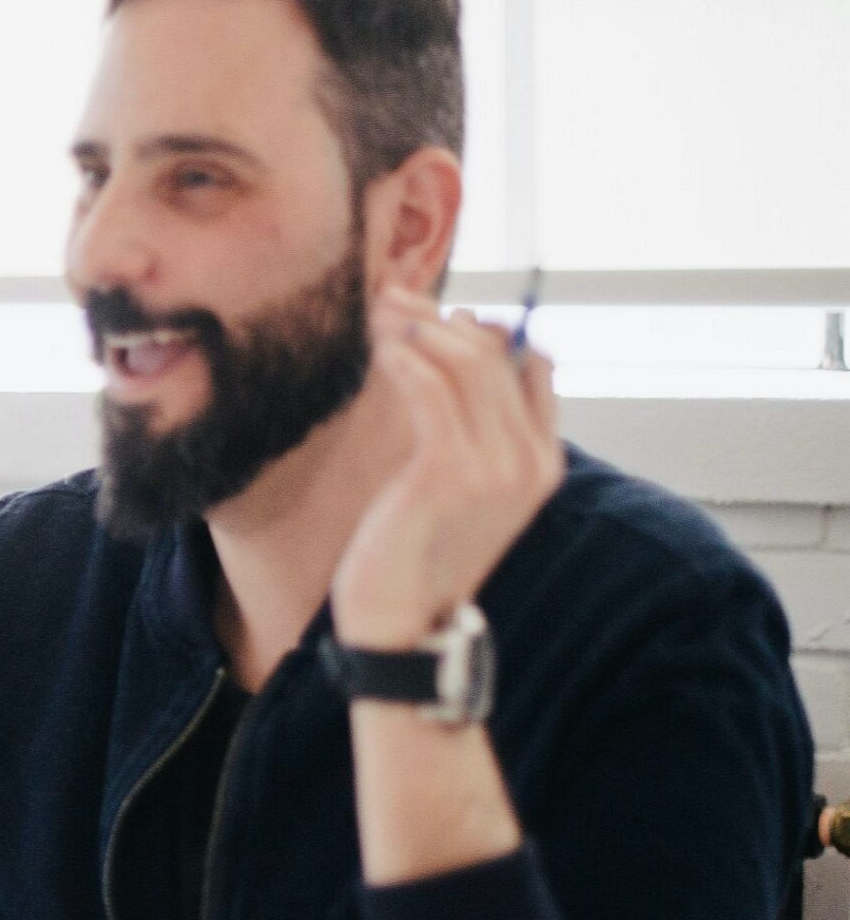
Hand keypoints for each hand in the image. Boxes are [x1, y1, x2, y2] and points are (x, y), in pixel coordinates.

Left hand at [332, 284, 564, 647]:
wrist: (398, 622)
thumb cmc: (415, 553)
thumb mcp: (454, 489)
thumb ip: (468, 433)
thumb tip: (454, 363)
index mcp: (542, 463)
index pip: (532, 369)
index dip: (487, 331)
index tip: (438, 315)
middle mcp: (530, 461)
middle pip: (497, 357)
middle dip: (440, 317)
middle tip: (392, 296)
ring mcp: (496, 467)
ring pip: (465, 364)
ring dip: (416, 326)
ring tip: (377, 311)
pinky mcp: (449, 471)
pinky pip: (431, 390)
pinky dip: (404, 357)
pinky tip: (380, 347)